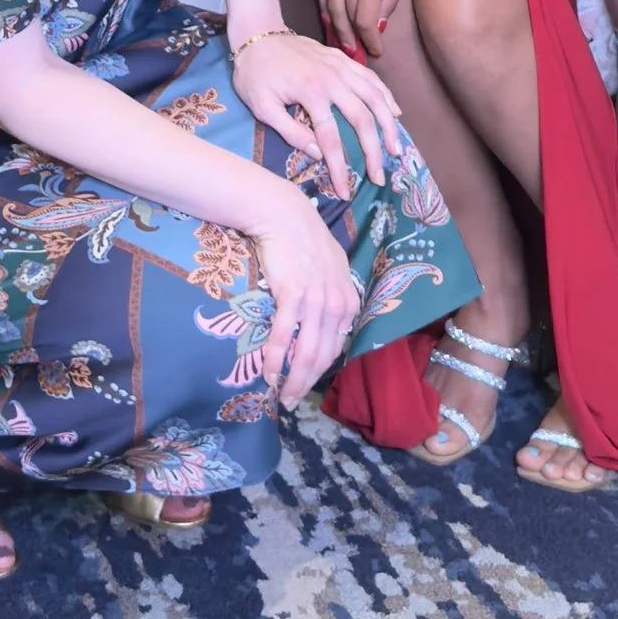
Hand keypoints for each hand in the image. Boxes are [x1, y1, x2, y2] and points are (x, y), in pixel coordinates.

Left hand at [231, 24, 405, 189]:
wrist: (257, 33)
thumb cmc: (255, 73)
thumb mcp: (262, 107)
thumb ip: (290, 131)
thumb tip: (318, 154)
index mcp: (311, 93)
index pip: (332, 139)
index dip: (340, 169)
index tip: (345, 191)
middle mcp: (333, 79)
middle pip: (363, 120)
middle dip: (373, 152)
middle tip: (379, 176)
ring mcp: (341, 67)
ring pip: (375, 97)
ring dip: (389, 125)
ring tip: (395, 149)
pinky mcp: (343, 59)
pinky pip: (372, 78)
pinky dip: (386, 96)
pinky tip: (395, 113)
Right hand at [250, 173, 364, 406]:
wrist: (284, 216)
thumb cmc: (303, 242)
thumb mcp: (330, 271)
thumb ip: (331, 298)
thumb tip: (322, 325)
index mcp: (349, 301)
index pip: (336, 348)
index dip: (320, 371)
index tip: (305, 385)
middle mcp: (338, 304)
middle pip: (322, 356)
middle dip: (306, 384)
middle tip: (291, 402)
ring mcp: (317, 300)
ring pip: (306, 352)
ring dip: (292, 379)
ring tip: (280, 396)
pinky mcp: (294, 295)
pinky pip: (285, 336)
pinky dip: (276, 359)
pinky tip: (268, 373)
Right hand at [317, 0, 416, 53]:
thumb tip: (379, 24)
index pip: (366, 21)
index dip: (371, 40)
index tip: (376, 50)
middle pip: (346, 17)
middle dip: (352, 38)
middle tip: (356, 52)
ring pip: (330, 5)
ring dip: (336, 27)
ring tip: (342, 41)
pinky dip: (324, 5)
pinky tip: (328, 16)